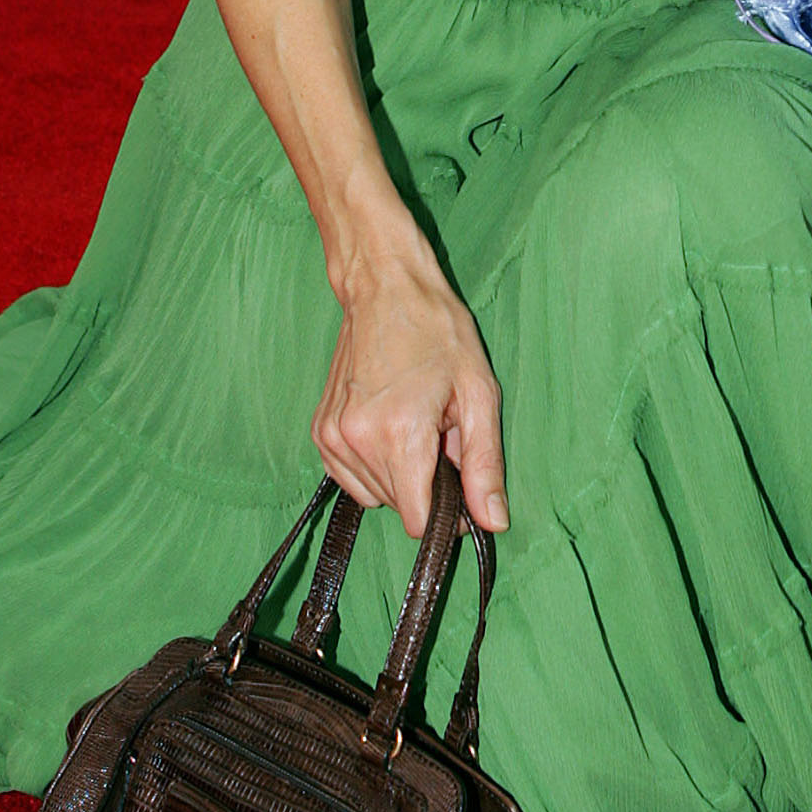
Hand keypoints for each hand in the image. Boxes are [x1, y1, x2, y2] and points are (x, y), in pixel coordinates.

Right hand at [314, 247, 506, 538]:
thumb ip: (484, 464)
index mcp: (398, 434)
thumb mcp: (478, 394)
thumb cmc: (437, 332)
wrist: (384, 288)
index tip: (461, 485)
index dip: (448, 513)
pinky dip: (374, 467)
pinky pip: (350, 479)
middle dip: (426, 484)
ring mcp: (331, 438)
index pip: (418, 521)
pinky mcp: (320, 433)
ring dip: (400, 476)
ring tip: (415, 424)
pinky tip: (389, 427)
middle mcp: (356, 441)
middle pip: (398, 508)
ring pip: (374, 497)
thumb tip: (491, 523)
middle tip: (440, 433)